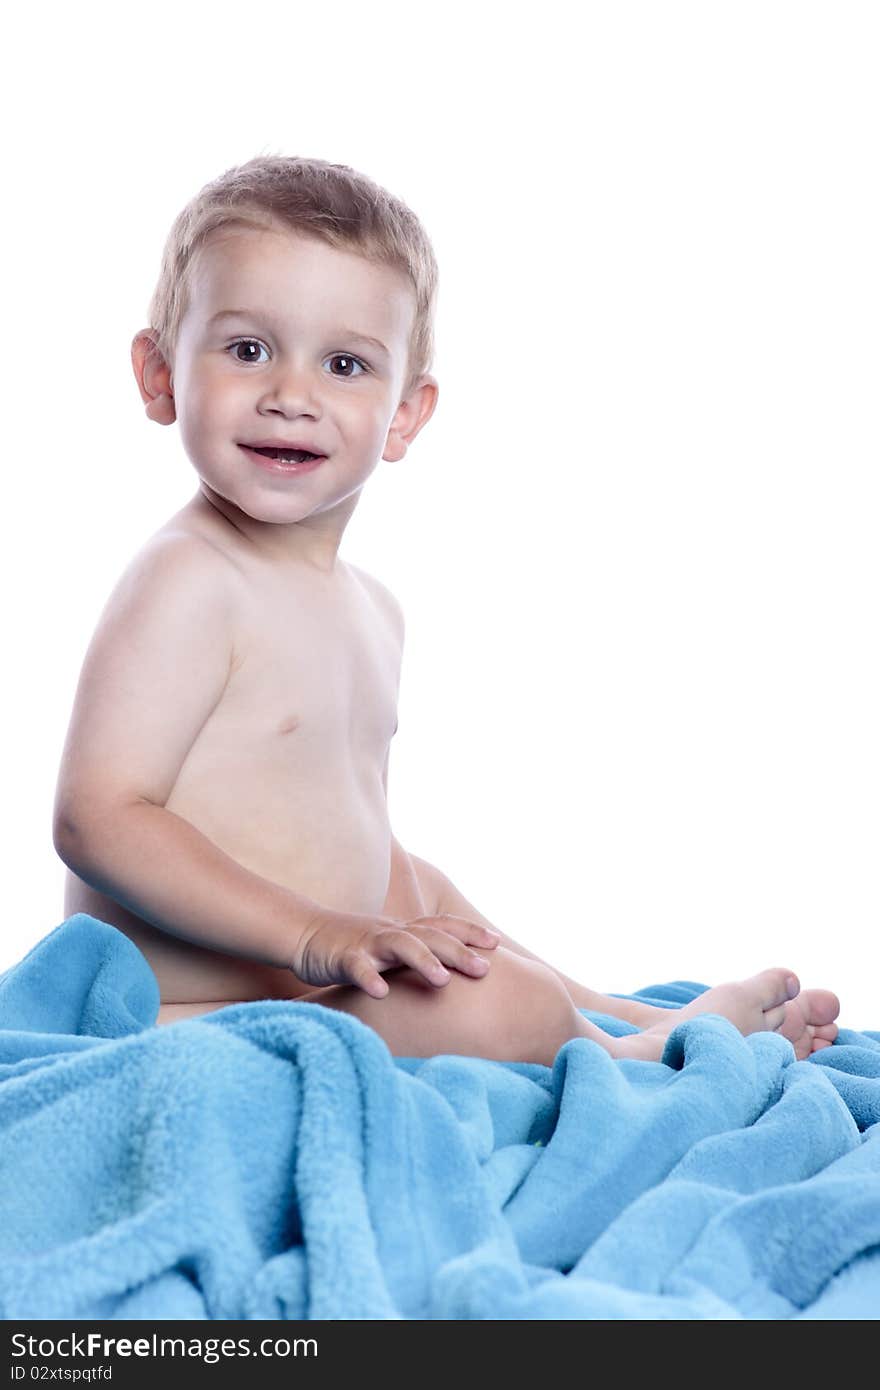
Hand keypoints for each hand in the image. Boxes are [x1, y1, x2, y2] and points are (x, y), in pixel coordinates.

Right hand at [290, 909, 499, 999]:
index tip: (496, 942)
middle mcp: (390, 933)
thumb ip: (414, 955)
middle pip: (429, 936)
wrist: (303, 932)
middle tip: (484, 969)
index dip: (469, 932)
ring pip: (399, 945)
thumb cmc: (351, 945)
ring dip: (422, 961)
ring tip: (443, 982)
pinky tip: (381, 994)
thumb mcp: (388, 947)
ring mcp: (367, 943)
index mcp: (403, 931)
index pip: (441, 927)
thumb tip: (448, 974)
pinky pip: (356, 967)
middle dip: (458, 951)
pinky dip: (369, 978)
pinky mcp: (342, 957)